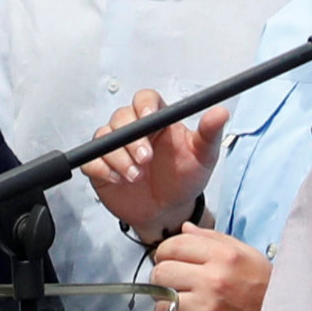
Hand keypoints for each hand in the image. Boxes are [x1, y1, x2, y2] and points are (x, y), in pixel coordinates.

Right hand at [79, 94, 226, 237]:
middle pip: (122, 117)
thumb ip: (209, 134)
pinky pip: (91, 160)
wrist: (169, 211)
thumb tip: (220, 113)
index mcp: (157, 121)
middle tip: (145, 158)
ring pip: (104, 137)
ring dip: (118, 157)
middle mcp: (134, 130)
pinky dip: (102, 168)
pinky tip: (118, 179)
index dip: (144, 104)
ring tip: (135, 175)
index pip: (145, 99)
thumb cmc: (184, 179)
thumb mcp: (202, 157)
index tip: (149, 116)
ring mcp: (114, 147)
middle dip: (132, 138)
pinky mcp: (100, 166)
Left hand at [150, 224, 270, 310]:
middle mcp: (213, 279)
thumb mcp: (248, 256)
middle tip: (174, 286)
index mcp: (223, 256)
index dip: (165, 254)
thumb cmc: (268, 292)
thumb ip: (213, 240)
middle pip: (160, 274)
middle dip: (163, 280)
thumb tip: (184, 229)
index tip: (169, 262)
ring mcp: (207, 308)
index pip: (172, 246)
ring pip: (160, 305)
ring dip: (167, 309)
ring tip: (183, 309)